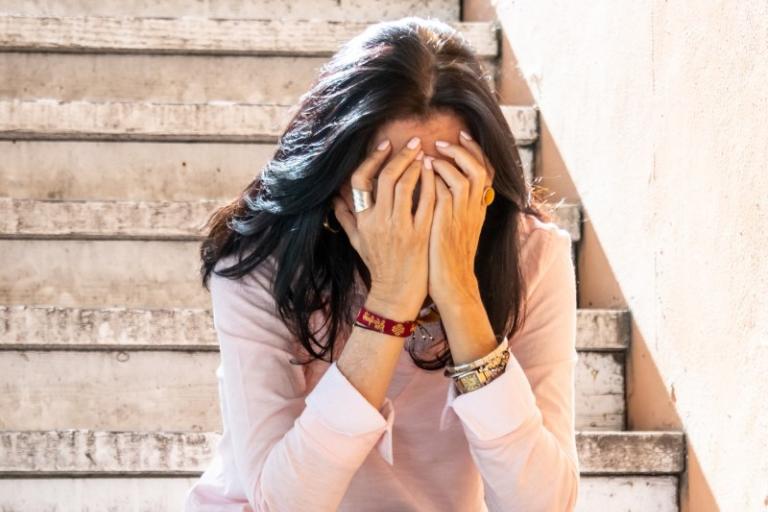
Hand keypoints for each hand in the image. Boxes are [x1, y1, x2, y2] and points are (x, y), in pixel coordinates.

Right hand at [332, 137, 436, 319]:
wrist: (396, 293)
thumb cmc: (378, 266)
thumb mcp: (357, 242)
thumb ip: (346, 218)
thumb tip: (334, 199)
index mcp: (363, 220)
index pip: (360, 182)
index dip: (371, 160)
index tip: (384, 146)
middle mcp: (379, 221)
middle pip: (387, 178)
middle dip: (401, 155)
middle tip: (413, 142)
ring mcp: (400, 228)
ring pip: (407, 185)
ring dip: (416, 165)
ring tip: (424, 153)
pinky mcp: (420, 234)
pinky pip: (427, 202)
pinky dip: (431, 183)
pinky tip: (435, 173)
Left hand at [424, 131, 495, 307]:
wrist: (451, 285)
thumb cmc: (448, 260)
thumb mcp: (458, 230)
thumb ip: (456, 208)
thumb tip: (445, 187)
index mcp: (478, 210)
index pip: (486, 172)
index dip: (476, 151)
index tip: (462, 136)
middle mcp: (475, 210)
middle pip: (481, 169)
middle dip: (464, 149)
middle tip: (445, 140)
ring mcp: (463, 216)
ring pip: (467, 176)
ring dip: (449, 160)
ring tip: (432, 153)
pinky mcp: (448, 223)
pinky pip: (445, 191)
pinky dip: (436, 177)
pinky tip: (424, 170)